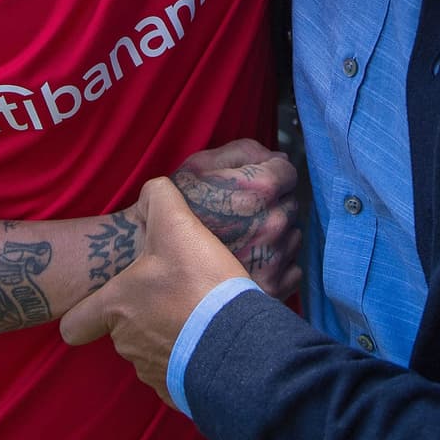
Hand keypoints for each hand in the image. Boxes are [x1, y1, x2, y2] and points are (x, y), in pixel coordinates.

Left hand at [59, 176, 257, 405]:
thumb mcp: (178, 225)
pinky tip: (209, 338)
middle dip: (143, 313)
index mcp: (116, 307)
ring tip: (198, 313)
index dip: (84, 313)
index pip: (73, 325)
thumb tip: (152, 191)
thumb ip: (158, 198)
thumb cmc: (198, 283)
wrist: (236, 344)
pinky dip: (188, 358)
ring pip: (148, 350)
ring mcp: (150, 371)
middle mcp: (126, 343)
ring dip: (167, 334)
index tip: (106, 302)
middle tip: (175, 292)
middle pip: (121, 330)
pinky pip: (175, 372)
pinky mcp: (177, 392)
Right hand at [171, 139, 300, 296]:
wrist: (147, 260)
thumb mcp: (200, 165)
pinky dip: (275, 264)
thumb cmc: (172, 209)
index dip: (273, 173)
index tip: (258, 181)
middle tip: (245, 211)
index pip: (288, 172)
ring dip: (276, 233)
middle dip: (273, 203)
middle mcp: (273, 223)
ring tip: (244, 236)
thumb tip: (276, 156)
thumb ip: (243, 152)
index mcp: (259, 189)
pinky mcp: (272, 287)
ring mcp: (274, 258)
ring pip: (292, 235)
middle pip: (291, 203)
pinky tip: (250, 260)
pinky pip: (291, 269)